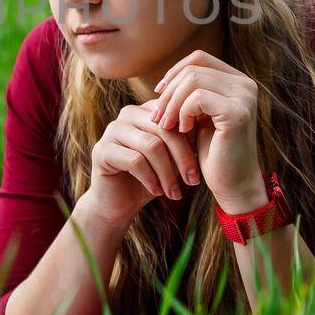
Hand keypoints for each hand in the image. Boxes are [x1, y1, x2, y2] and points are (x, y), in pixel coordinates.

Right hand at [85, 102, 204, 223]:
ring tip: (175, 193)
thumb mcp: (173, 159)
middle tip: (193, 181)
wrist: (118, 203)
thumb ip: (187, 142)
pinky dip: (150, 178)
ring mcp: (112, 130)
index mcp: (146, 110)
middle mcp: (127, 114)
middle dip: (182, 157)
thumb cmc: (151, 178)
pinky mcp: (102, 150)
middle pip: (164, 129)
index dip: (191, 138)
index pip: (175, 114)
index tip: (203, 163)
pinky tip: (157, 192)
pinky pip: (134, 161)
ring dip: (167, 173)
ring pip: (151, 145)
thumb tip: (212, 128)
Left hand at [147, 50, 265, 211]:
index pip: (198, 58)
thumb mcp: (199, 116)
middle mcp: (245, 84)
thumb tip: (164, 79)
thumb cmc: (213, 152)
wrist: (232, 183)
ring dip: (172, 103)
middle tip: (157, 117)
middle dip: (168, 92)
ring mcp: (244, 97)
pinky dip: (183, 113)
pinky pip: (197, 98)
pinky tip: (183, 130)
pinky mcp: (237, 113)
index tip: (158, 94)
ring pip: (192, 80)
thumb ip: (190, 94)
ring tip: (167, 124)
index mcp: (237, 81)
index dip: (174, 72)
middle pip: (193, 68)